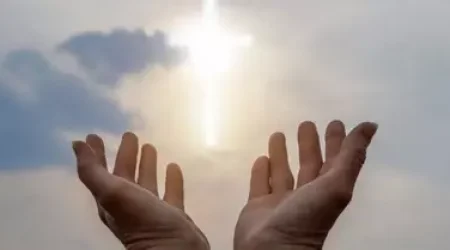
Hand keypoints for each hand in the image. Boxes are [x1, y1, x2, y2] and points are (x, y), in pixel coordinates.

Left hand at [72, 132, 208, 249]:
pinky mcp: (171, 214)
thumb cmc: (141, 220)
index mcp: (110, 198)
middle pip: (124, 174)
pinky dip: (171, 180)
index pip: (99, 171)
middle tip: (130, 134)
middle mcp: (128, 203)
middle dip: (125, 154)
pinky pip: (171, 192)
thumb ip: (92, 170)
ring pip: (147, 181)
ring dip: (147, 165)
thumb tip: (75, 143)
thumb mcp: (112, 193)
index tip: (94, 135)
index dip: (95, 154)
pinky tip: (173, 167)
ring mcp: (151, 209)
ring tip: (150, 146)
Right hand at [234, 121, 377, 249]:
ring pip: (283, 172)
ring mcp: (281, 202)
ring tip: (279, 134)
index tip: (335, 123)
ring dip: (282, 154)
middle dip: (309, 145)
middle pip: (310, 165)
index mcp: (328, 191)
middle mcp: (306, 196)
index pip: (335, 162)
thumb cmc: (307, 218)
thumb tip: (371, 125)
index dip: (338, 143)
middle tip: (306, 124)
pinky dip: (262, 171)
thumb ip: (352, 156)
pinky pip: (261, 184)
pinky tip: (262, 158)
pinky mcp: (258, 206)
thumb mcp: (336, 185)